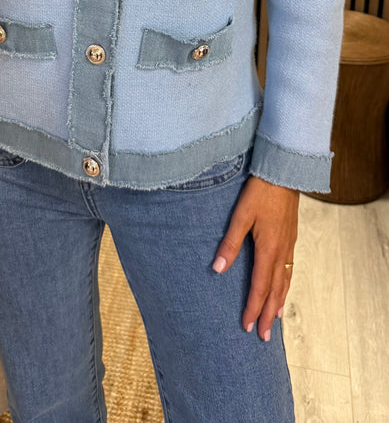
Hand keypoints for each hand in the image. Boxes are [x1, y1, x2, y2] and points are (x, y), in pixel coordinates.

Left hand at [212, 175, 298, 340]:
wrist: (284, 172)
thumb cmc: (261, 191)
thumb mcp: (241, 215)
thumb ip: (230, 243)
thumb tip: (217, 268)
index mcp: (269, 249)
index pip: (260, 287)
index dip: (253, 308)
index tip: (246, 326)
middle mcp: (282, 251)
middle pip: (276, 290)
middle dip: (268, 314)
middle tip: (263, 336)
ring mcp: (289, 244)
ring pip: (285, 280)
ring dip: (279, 301)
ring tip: (274, 318)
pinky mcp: (291, 236)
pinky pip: (290, 268)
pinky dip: (286, 283)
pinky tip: (283, 285)